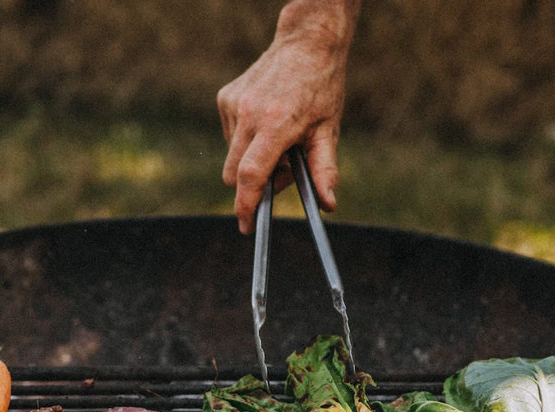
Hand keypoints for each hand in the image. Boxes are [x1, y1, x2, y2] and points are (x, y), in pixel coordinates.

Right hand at [218, 0, 359, 233]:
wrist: (305, 43)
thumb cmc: (321, 87)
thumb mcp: (329, 129)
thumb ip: (325, 169)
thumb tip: (327, 204)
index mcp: (276, 124)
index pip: (252, 175)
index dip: (246, 205)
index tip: (246, 226)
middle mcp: (249, 114)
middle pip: (235, 173)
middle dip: (252, 184)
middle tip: (282, 172)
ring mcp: (233, 105)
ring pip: (232, 155)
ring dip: (251, 158)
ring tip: (279, 138)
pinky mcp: (225, 98)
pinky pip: (229, 136)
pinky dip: (245, 139)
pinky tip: (266, 120)